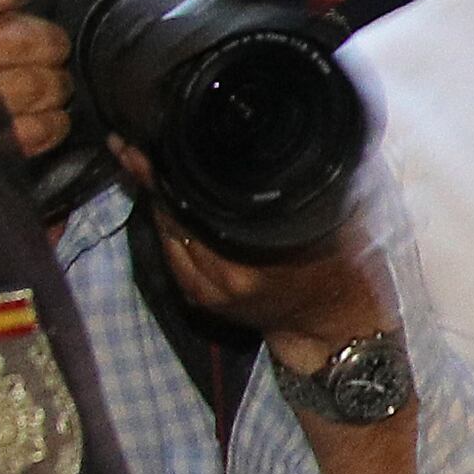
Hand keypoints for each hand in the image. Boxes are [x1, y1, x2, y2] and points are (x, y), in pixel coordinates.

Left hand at [125, 158, 393, 367]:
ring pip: (168, 239)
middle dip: (152, 184)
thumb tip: (291, 147)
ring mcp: (208, 292)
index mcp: (252, 261)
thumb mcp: (334, 223)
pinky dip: (166, 228)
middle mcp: (223, 278)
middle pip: (174, 222)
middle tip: (130, 148)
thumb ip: (308, 191)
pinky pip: (173, 256)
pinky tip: (162, 204)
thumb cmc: (343, 270)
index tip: (146, 149)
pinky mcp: (201, 299)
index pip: (196, 211)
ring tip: (137, 166)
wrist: (336, 327)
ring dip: (154, 204)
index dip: (169, 179)